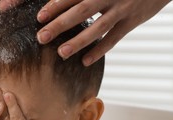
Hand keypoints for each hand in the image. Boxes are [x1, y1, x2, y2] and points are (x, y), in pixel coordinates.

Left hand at [36, 0, 170, 65]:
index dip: (55, 5)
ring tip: (62, 53)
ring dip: (78, 41)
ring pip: (97, 27)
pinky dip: (99, 50)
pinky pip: (114, 38)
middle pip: (81, 11)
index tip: (40, 17)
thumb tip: (70, 4)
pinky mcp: (132, 21)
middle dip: (60, 25)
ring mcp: (121, 9)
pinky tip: (86, 61)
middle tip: (42, 38)